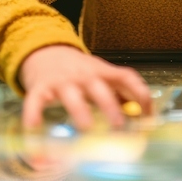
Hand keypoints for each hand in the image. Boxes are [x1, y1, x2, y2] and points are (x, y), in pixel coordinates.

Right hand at [18, 44, 151, 130]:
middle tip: (118, 126)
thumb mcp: (100, 75)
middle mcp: (83, 75)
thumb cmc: (79, 71)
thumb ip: (119, 92)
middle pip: (99, 89)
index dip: (139, 93)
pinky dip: (33, 114)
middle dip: (110, 106)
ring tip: (86, 129)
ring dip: (80, 111)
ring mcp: (61, 82)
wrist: (45, 51)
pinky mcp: (39, 88)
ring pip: (71, 96)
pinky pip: (35, 102)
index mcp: (102, 71)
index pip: (126, 77)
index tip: (148, 114)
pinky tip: (34, 129)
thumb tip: (144, 116)